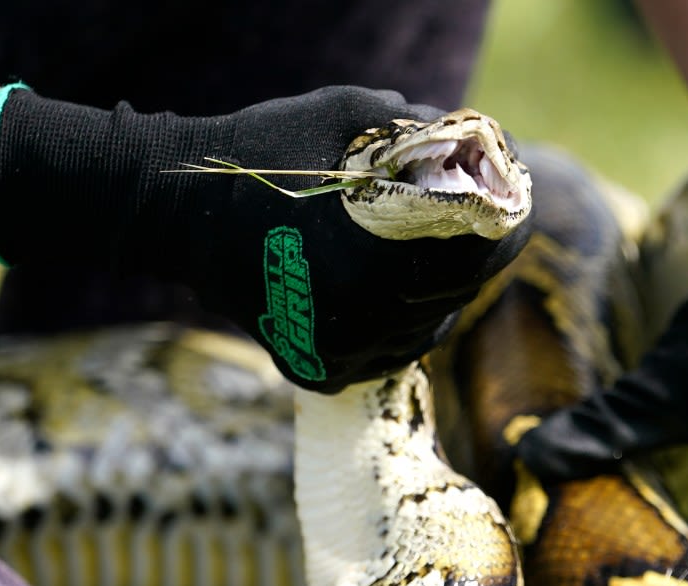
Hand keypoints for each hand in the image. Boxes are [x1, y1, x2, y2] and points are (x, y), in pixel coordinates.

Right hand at [0, 86, 528, 391]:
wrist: (174, 211)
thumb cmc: (262, 153)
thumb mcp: (347, 114)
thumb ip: (419, 130)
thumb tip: (475, 141)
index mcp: (383, 256)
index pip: (483, 256)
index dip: (507, 229)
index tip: (512, 211)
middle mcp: (367, 316)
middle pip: (457, 295)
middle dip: (471, 260)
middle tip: (473, 230)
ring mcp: (340, 351)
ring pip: (424, 331)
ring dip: (436, 297)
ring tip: (423, 260)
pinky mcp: (316, 369)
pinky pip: (383, 356)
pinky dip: (395, 329)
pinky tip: (387, 296)